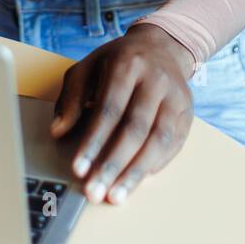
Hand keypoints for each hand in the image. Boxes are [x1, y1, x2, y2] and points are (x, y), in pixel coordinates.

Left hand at [50, 24, 194, 204]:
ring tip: (115, 196)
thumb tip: (57, 131)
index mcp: (128, 65)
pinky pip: (174, 144)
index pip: (110, 109)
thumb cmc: (118, 62)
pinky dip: (155, 165)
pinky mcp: (187, 112)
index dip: (94, 142)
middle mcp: (156, 80)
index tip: (79, 169)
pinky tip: (136, 180)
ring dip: (135, 173)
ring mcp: (176, 97)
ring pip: (159, 140)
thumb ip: (71, 98)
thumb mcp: (88, 67)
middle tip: (95, 192)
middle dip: (113, 165)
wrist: (161, 47)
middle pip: (135, 128)